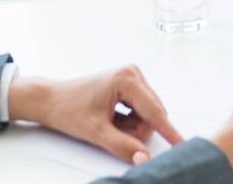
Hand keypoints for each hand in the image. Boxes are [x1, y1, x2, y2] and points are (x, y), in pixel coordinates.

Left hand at [8, 66, 182, 165]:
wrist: (50, 100)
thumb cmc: (68, 110)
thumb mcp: (96, 132)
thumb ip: (122, 146)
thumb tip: (144, 158)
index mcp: (127, 78)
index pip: (154, 111)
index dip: (168, 131)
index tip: (182, 144)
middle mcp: (133, 74)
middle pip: (152, 114)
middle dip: (137, 131)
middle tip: (113, 135)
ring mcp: (131, 78)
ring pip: (147, 115)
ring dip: (131, 128)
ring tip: (109, 126)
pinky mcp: (128, 86)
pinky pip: (139, 111)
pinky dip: (128, 123)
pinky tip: (111, 121)